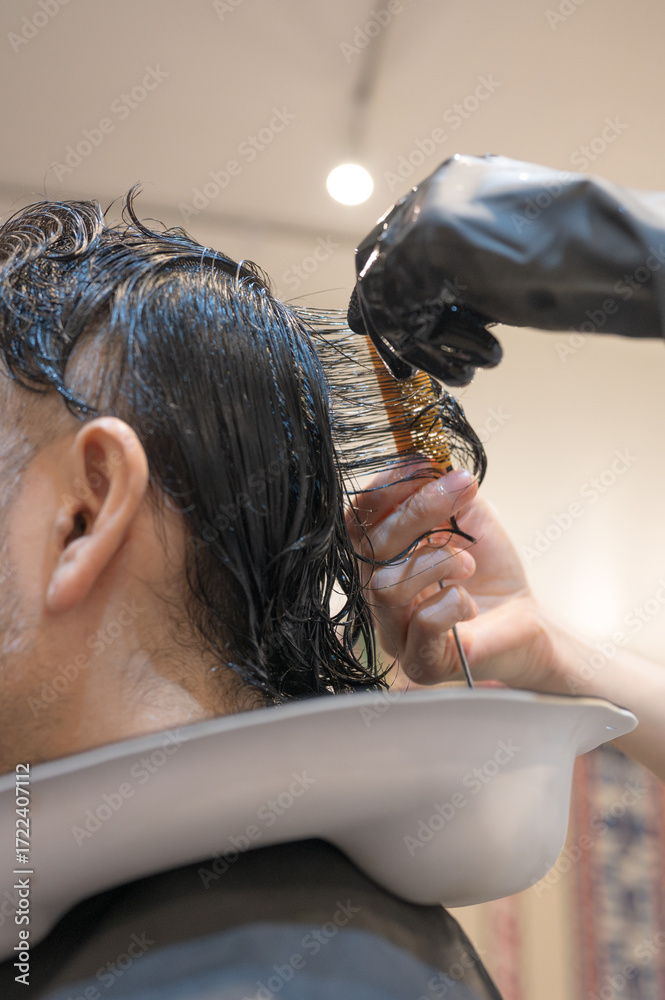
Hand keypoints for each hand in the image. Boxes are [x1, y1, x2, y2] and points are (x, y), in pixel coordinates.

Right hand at [347, 464, 574, 692]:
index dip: (383, 489)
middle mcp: (377, 595)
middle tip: (460, 490)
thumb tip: (428, 462)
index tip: (422, 463)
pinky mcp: (422, 663)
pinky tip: (469, 601)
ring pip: (385, 587)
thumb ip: (444, 491)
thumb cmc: (489, 572)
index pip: (357, 521)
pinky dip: (450, 603)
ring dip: (434, 560)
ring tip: (468, 562)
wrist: (526, 621)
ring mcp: (395, 633)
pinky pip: (421, 625)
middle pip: (369, 549)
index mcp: (380, 558)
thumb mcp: (468, 518)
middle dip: (416, 511)